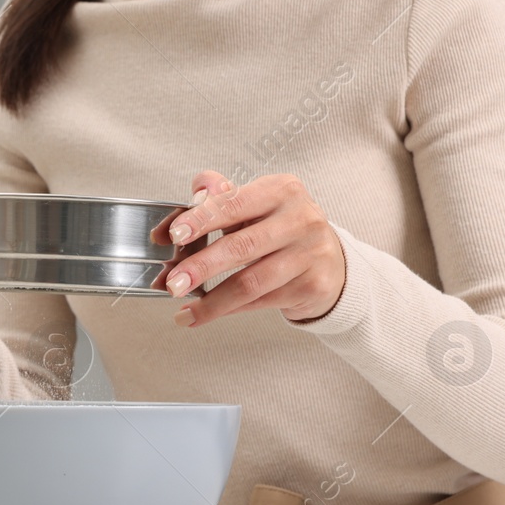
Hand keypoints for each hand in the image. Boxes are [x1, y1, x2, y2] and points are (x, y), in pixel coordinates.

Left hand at [160, 171, 345, 327]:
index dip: (201, 219)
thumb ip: (221, 196)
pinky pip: (261, 302)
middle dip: (201, 267)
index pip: (234, 203)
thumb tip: (195, 194)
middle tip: (173, 282)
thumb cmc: (282, 228)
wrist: (331, 260)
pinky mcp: (313, 285)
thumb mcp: (255, 204)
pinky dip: (229, 310)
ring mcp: (310, 254)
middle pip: (241, 246)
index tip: (174, 235)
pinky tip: (205, 314)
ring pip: (251, 282)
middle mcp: (301, 219)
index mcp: (281, 191)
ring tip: (184, 310)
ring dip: (212, 300)